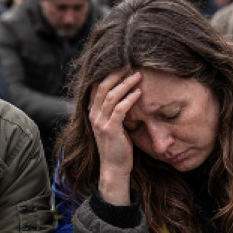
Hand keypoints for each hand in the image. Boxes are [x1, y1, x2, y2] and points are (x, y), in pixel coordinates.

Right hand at [89, 70, 142, 205]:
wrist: (113, 167)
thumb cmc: (117, 146)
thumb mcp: (112, 125)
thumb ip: (114, 111)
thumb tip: (126, 95)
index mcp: (92, 112)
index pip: (96, 87)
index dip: (108, 74)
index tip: (122, 65)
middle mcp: (93, 115)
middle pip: (102, 87)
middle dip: (116, 74)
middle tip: (130, 64)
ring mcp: (100, 122)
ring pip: (111, 96)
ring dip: (126, 83)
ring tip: (138, 75)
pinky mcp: (110, 129)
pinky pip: (120, 109)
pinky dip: (130, 98)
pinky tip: (139, 93)